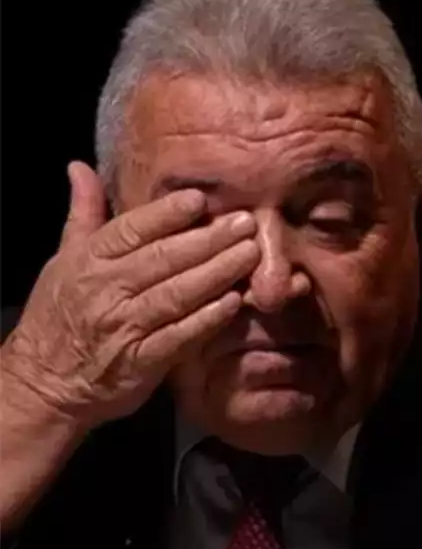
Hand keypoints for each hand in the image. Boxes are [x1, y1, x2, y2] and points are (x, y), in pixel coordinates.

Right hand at [0, 162, 260, 430]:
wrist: (44, 382)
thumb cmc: (58, 315)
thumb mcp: (63, 259)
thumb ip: (83, 213)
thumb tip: (79, 166)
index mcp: (88, 260)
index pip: (131, 229)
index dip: (167, 213)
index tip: (201, 199)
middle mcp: (106, 290)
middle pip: (163, 258)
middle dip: (209, 239)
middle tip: (247, 222)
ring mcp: (125, 326)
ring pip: (177, 293)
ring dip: (218, 272)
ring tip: (251, 254)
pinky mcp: (143, 361)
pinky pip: (181, 335)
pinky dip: (208, 318)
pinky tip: (235, 301)